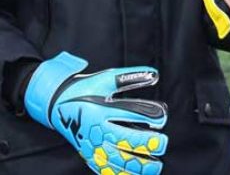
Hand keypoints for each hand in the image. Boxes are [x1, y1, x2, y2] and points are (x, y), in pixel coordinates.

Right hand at [25, 52, 167, 173]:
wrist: (57, 104)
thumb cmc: (85, 89)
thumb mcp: (105, 78)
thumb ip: (129, 77)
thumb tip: (154, 74)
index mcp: (100, 111)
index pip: (126, 117)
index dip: (146, 119)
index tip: (162, 121)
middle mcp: (95, 131)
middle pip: (122, 142)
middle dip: (144, 146)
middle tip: (163, 145)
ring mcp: (91, 146)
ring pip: (115, 161)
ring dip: (136, 166)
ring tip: (155, 166)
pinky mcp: (88, 155)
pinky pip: (104, 169)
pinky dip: (119, 174)